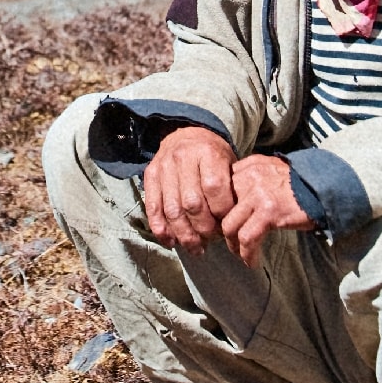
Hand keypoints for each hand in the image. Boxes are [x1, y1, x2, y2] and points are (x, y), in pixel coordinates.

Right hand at [141, 127, 235, 252]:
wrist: (187, 135)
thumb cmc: (212, 156)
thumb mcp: (229, 163)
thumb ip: (231, 189)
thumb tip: (232, 224)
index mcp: (207, 152)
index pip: (214, 188)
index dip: (222, 211)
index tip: (228, 223)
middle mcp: (183, 157)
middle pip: (192, 203)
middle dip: (203, 228)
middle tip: (212, 240)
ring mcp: (163, 166)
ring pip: (172, 210)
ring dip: (184, 234)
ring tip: (195, 248)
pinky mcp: (150, 175)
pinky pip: (152, 207)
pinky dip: (161, 228)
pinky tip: (171, 241)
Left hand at [221, 155, 315, 268]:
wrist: (327, 188)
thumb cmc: (300, 185)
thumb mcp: (272, 170)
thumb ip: (251, 178)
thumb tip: (231, 202)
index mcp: (249, 165)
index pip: (218, 188)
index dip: (218, 210)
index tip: (222, 224)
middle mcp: (249, 176)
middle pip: (220, 208)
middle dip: (221, 229)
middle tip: (229, 242)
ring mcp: (258, 193)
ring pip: (229, 225)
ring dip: (232, 245)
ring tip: (240, 254)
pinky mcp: (269, 211)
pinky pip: (248, 238)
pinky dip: (247, 254)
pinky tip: (252, 262)